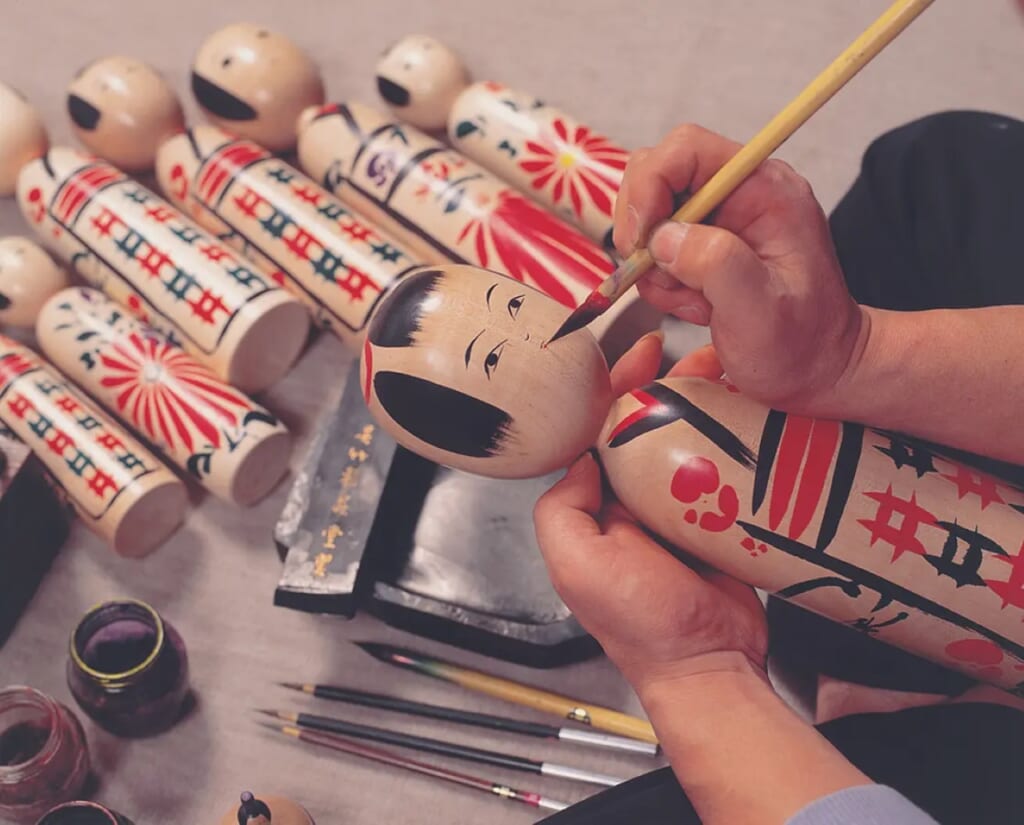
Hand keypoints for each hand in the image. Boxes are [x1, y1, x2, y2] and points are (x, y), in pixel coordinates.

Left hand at [533, 333, 767, 698]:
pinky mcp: (720, 518)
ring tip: (724, 370)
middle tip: (693, 354)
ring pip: (688, 441)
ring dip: (705, 403)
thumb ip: (563, 507)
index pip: (598, 433)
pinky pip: (725, 469)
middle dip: (667, 385)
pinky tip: (749, 412)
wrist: (710, 665)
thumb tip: (581, 454)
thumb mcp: (577, 564)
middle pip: (647, 427)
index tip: (637, 356)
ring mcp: (678, 510)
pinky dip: (736, 439)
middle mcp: (633, 503)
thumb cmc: (643, 627)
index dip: (614, 389)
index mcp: (595, 507)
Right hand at [613, 124, 866, 413]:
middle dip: (642, 226)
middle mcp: (739, 193)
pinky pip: (654, 248)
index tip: (642, 239)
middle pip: (655, 173)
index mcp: (764, 189)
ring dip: (653, 264)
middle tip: (655, 274)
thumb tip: (663, 238)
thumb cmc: (801, 345)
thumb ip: (715, 263)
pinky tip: (695, 305)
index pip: (686, 149)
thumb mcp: (761, 309)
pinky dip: (660, 281)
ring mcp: (720, 219)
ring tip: (693, 301)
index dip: (650, 185)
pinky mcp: (703, 245)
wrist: (817, 371)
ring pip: (649, 215)